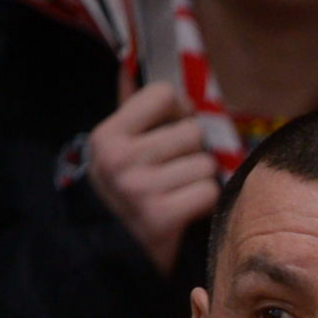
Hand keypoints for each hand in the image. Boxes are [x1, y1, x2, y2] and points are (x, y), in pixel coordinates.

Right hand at [89, 81, 223, 274]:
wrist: (110, 254)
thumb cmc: (121, 192)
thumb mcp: (115, 149)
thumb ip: (129, 107)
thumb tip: (131, 63)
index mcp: (107, 136)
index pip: (164, 94)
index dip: (178, 110)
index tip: (171, 129)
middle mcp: (120, 159)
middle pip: (193, 131)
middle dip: (192, 150)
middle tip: (174, 170)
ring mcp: (140, 189)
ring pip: (206, 163)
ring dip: (200, 178)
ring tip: (177, 191)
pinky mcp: (162, 217)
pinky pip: (210, 191)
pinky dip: (204, 202)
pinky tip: (185, 210)